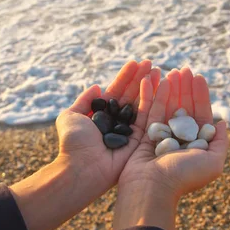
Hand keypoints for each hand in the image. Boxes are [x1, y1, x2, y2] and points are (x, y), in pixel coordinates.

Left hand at [10, 60, 159, 229]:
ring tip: (158, 70)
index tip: (135, 62)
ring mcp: (130, 130)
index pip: (117, 91)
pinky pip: (148, 116)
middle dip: (141, 78)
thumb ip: (84, 101)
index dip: (126, 77)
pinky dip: (152, 100)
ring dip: (151, 86)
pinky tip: (156, 84)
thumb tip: (96, 87)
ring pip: (143, 103)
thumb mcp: (70, 116)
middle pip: (132, 95)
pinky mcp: (141, 140)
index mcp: (103, 116)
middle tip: (151, 63)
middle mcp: (118, 121)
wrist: (81, 167)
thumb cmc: (73, 143)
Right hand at [114, 67, 228, 229]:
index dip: (200, 95)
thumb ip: (220, 143)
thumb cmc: (183, 177)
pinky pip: (151, 111)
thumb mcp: (213, 162)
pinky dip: (156, 96)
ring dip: (172, 88)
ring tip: (173, 71)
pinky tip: (160, 81)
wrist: (152, 188)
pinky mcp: (144, 135)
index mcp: (196, 146)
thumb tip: (223, 123)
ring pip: (168, 106)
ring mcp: (161, 137)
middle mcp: (179, 140)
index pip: (200, 115)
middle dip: (185, 88)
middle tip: (184, 69)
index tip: (198, 77)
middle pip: (184, 107)